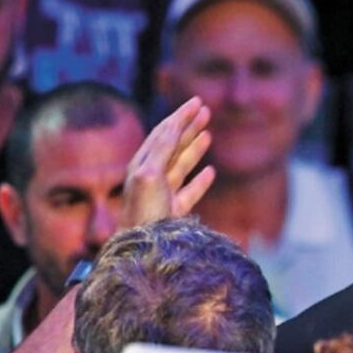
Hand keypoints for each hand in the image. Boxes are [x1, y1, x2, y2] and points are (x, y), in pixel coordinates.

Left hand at [121, 97, 214, 227]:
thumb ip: (161, 150)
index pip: (163, 133)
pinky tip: (210, 172)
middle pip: (173, 145)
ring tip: (208, 134)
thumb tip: (173, 126)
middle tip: (205, 110)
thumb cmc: (143, 213)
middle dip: (189, 126)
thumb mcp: (149, 175)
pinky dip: (201, 180)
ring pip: (182, 165)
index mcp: (142, 164)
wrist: (142, 250)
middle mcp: (152, 177)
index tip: (196, 102)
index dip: (180, 116)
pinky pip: (190, 192)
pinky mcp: (174, 213)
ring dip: (195, 148)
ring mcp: (164, 195)